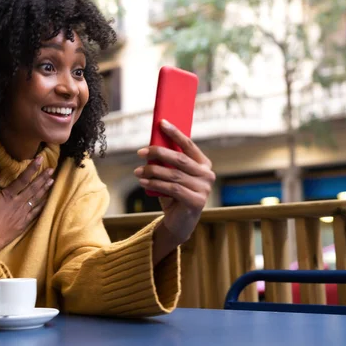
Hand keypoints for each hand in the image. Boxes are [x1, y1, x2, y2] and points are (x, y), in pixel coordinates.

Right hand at [0, 156, 53, 252]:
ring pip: (37, 199)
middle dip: (43, 177)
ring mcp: (23, 213)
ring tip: (52, 181)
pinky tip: (47, 201)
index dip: (32, 168)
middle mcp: (19, 203)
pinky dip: (42, 205)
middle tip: (52, 169)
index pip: (23, 179)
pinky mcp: (24, 223)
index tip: (40, 159)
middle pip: (33, 188)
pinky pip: (36, 212)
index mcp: (9, 195)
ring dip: (45, 189)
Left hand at [134, 119, 214, 249]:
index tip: (161, 123)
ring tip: (137, 171)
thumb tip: (151, 144)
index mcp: (203, 164)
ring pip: (173, 175)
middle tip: (140, 152)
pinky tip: (144, 183)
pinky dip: (155, 184)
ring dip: (152, 171)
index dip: (175, 132)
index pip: (188, 144)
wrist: (179, 222)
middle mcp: (207, 175)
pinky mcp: (197, 202)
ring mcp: (204, 189)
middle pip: (179, 159)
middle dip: (158, 153)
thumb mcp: (172, 175)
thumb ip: (168, 162)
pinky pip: (172, 188)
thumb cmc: (174, 194)